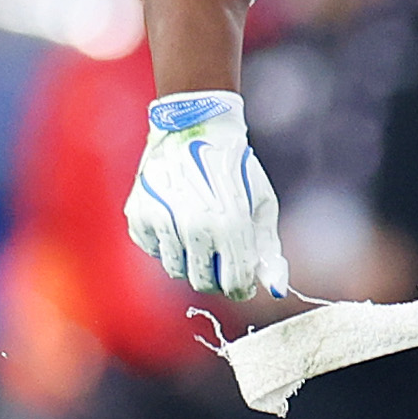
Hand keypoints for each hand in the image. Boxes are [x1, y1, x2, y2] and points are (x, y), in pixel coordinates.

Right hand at [125, 91, 286, 300]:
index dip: (241, 287)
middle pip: (202, 282)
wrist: (195, 128)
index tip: (244, 279)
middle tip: (223, 258)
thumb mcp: (263, 205)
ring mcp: (162, 222)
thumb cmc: (237, 168)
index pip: (233, 284)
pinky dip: (167, 244)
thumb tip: (278, 290)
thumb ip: (269, 251)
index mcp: (230, 227)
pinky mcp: (139, 215)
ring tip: (202, 236)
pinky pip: (153, 249)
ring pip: (176, 268)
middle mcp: (193, 228)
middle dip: (216, 276)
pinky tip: (179, 222)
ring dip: (192, 260)